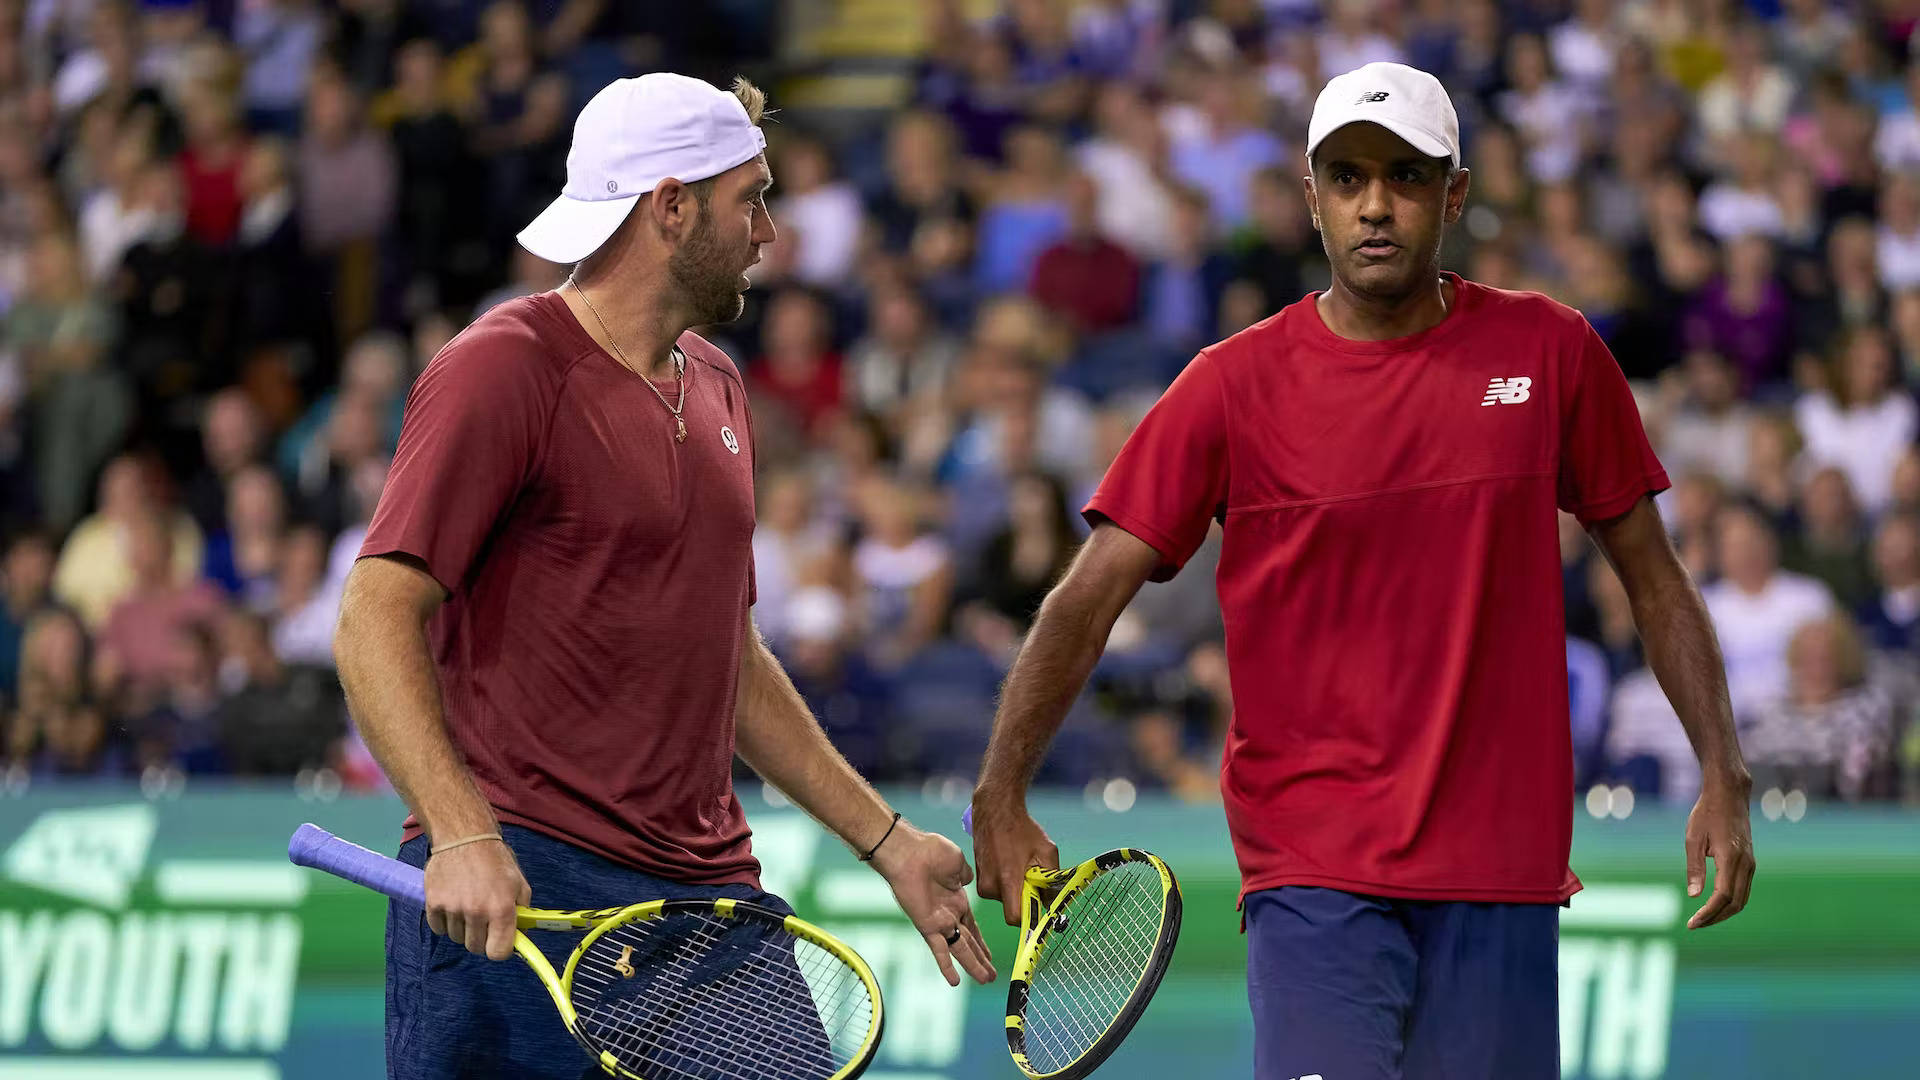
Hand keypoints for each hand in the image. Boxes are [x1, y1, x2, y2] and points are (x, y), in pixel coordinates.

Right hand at [425, 838, 530, 959]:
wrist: (465, 838)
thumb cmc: (495, 860)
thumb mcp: (519, 884)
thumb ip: (522, 913)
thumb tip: (521, 936)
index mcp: (501, 909)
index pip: (498, 953)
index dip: (500, 949)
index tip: (498, 941)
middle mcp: (477, 911)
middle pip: (475, 948)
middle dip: (481, 938)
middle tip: (483, 920)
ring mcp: (453, 908)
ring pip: (456, 938)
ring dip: (463, 928)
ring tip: (468, 906)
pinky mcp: (433, 903)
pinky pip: (439, 928)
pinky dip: (445, 922)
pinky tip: (452, 904)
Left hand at [870, 821, 995, 985]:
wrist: (908, 852)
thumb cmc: (930, 851)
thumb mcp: (957, 862)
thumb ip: (965, 875)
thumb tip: (968, 880)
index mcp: (957, 900)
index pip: (972, 927)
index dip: (981, 942)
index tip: (989, 955)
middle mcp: (948, 914)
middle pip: (968, 943)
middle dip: (981, 959)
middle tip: (991, 976)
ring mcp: (938, 922)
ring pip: (960, 949)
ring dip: (973, 965)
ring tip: (985, 980)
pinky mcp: (928, 926)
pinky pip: (939, 949)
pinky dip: (947, 965)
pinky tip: (955, 982)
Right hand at [970, 792, 1058, 927]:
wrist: (995, 810)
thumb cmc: (1022, 829)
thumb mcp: (1046, 851)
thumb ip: (1052, 880)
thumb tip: (1054, 903)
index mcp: (1007, 880)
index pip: (1015, 918)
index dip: (1030, 918)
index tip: (1040, 910)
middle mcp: (990, 886)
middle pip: (1012, 908)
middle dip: (1025, 898)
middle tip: (1033, 877)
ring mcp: (982, 882)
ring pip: (1005, 898)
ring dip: (1016, 889)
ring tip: (1020, 864)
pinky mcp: (979, 878)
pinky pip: (997, 889)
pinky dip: (1007, 882)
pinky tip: (1010, 862)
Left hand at [1684, 776, 1755, 928]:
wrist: (1729, 795)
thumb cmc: (1707, 813)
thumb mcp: (1693, 838)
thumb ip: (1694, 868)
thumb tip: (1695, 896)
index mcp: (1731, 858)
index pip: (1722, 896)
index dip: (1708, 913)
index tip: (1692, 923)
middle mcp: (1746, 864)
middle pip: (1735, 903)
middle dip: (1715, 918)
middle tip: (1694, 925)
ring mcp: (1750, 864)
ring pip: (1742, 899)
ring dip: (1724, 913)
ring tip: (1703, 919)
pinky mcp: (1750, 862)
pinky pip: (1743, 890)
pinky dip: (1730, 902)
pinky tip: (1715, 905)